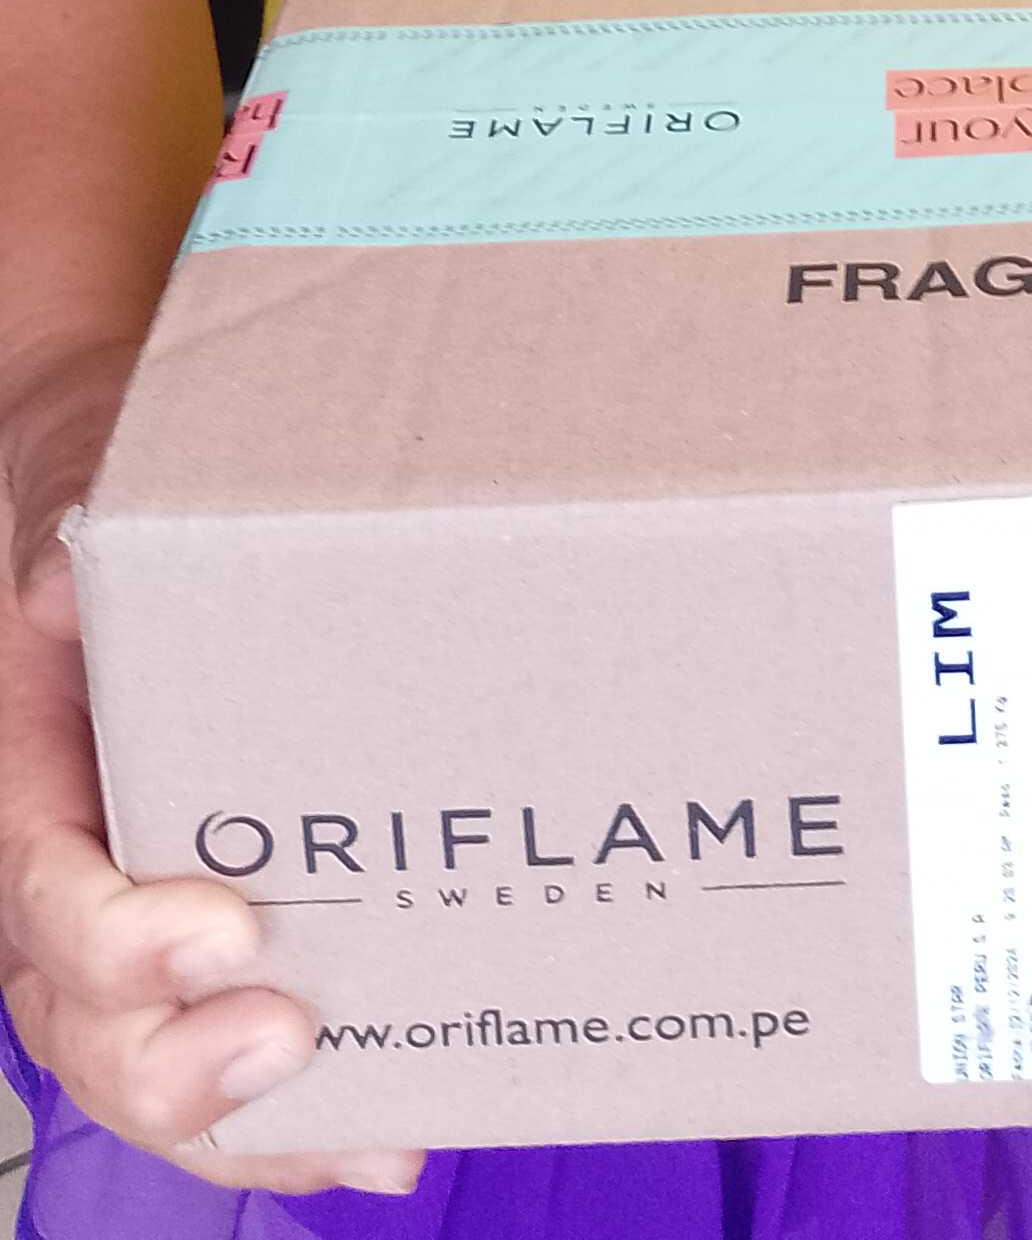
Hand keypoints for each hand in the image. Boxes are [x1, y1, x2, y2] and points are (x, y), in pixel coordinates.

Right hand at [1, 350, 423, 1197]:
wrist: (130, 517)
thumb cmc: (109, 505)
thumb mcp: (84, 500)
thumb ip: (74, 538)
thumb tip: (69, 566)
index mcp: (29, 786)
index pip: (45, 898)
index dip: (122, 939)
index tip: (226, 927)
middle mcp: (68, 886)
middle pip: (86, 1028)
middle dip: (179, 1066)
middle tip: (291, 1037)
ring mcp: (136, 935)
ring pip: (152, 1073)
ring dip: (252, 1129)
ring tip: (368, 1133)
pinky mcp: (219, 954)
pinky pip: (229, 1066)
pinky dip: (301, 1122)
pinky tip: (387, 1139)